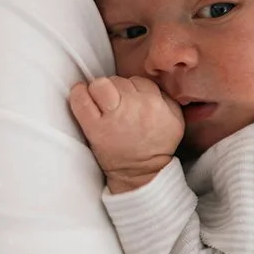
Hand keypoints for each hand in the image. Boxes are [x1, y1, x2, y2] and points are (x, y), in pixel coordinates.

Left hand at [68, 76, 183, 193]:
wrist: (141, 173)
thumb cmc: (157, 146)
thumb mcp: (175, 119)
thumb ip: (165, 98)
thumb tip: (147, 86)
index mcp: (155, 103)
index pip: (138, 81)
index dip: (131, 89)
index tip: (128, 100)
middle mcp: (135, 106)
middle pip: (118, 81)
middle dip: (115, 89)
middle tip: (116, 104)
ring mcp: (113, 116)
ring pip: (100, 84)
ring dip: (98, 90)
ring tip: (101, 102)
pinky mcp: (94, 127)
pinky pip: (81, 100)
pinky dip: (78, 93)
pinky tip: (81, 93)